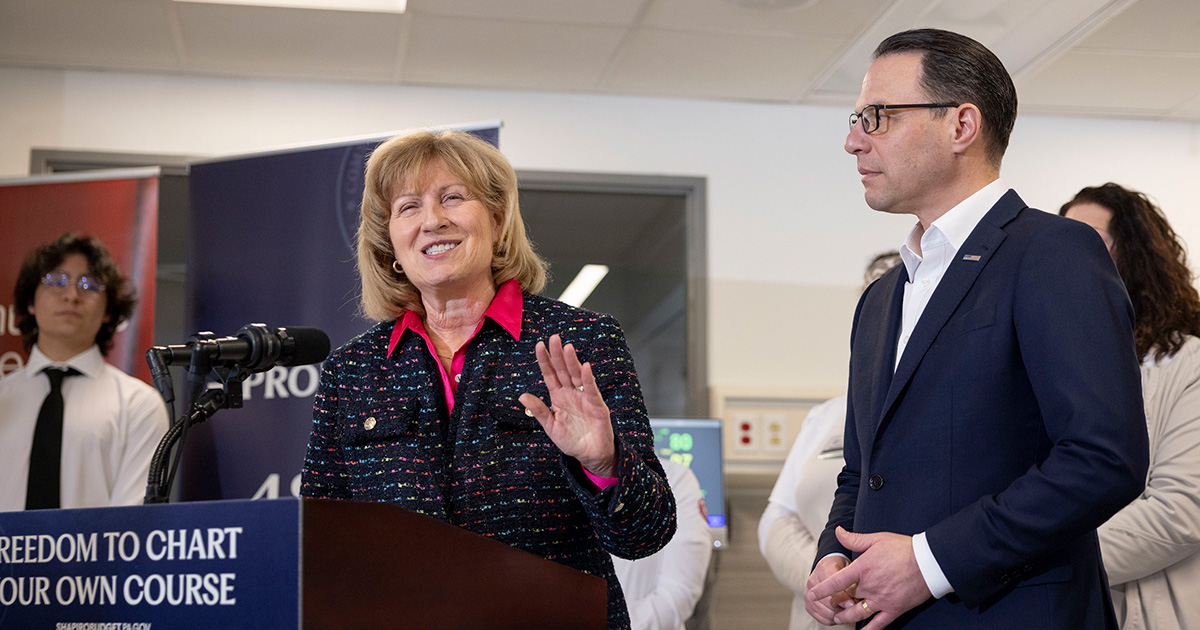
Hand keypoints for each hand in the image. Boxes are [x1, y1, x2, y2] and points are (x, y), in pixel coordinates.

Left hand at [519, 334, 616, 476]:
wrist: (589, 455)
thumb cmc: (571, 440)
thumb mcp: (550, 426)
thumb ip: (539, 410)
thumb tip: (522, 396)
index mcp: (558, 396)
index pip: (550, 374)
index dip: (545, 361)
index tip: (539, 346)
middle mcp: (571, 393)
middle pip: (564, 370)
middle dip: (558, 355)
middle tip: (554, 338)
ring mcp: (584, 397)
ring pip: (577, 376)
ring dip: (572, 362)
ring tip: (567, 348)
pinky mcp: (596, 405)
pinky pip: (591, 390)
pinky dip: (588, 379)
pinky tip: (585, 367)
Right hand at [804, 554, 851, 624]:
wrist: (828, 568)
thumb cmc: (840, 568)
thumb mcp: (848, 569)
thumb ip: (849, 583)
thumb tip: (850, 604)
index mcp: (823, 569)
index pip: (832, 586)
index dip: (843, 598)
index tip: (852, 604)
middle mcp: (812, 582)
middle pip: (828, 602)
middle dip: (842, 609)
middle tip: (852, 610)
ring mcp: (808, 595)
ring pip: (826, 613)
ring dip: (838, 615)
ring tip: (846, 612)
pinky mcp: (808, 606)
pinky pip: (822, 619)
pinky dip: (832, 620)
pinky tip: (838, 615)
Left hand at [808, 527, 931, 629]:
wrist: (929, 562)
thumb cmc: (903, 548)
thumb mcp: (877, 539)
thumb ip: (855, 539)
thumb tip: (838, 532)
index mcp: (863, 569)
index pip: (836, 582)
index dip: (822, 589)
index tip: (812, 593)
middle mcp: (870, 586)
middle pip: (847, 598)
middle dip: (837, 602)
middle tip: (830, 604)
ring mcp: (882, 600)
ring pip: (858, 613)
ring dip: (846, 617)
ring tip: (838, 619)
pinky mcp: (894, 609)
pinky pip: (878, 623)